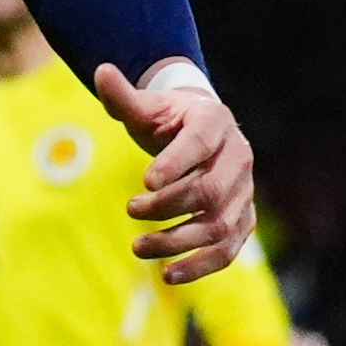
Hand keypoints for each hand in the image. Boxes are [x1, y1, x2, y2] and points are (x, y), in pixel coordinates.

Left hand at [100, 64, 254, 283]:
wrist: (200, 133)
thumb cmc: (166, 119)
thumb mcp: (144, 106)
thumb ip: (122, 95)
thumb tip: (100, 70)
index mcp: (215, 122)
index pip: (199, 145)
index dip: (174, 164)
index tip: (144, 182)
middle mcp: (239, 157)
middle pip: (211, 190)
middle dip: (169, 205)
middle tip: (130, 209)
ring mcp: (245, 191)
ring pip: (220, 225)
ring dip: (179, 241)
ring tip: (138, 248)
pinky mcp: (243, 219)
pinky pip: (229, 249)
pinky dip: (201, 265)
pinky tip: (168, 275)